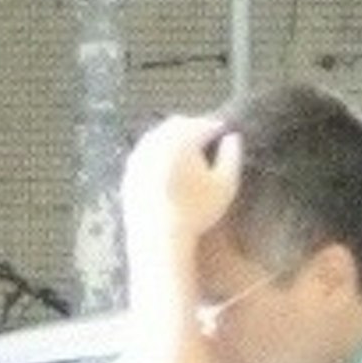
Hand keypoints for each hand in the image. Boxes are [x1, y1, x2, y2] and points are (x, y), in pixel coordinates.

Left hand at [120, 111, 240, 287]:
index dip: (215, 125)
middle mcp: (155, 142)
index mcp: (180, 139)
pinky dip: (157, 154)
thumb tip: (233, 138)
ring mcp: (138, 157)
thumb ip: (232, 156)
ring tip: (186, 149)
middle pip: (176, 125)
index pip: (201, 124)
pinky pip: (144, 154)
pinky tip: (168, 166)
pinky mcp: (129, 173)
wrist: (159, 238)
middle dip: (192, 126)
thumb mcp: (225, 185)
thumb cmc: (197, 211)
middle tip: (205, 135)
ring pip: (157, 137)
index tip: (223, 130)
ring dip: (172, 138)